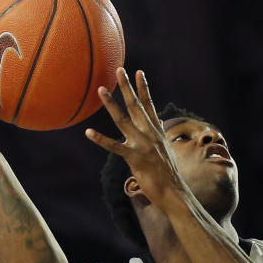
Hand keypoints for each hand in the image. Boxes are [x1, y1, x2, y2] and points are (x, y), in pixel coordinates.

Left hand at [85, 68, 187, 208]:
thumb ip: (159, 135)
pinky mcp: (135, 158)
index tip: (138, 72)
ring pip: (123, 120)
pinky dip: (101, 139)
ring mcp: (143, 145)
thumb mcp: (166, 150)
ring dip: (111, 104)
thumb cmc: (169, 174)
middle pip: (136, 106)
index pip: (149, 105)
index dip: (143, 88)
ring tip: (101, 89)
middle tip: (119, 70)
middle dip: (127, 87)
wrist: (174, 192)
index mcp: (157, 132)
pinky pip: (114, 146)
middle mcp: (151, 134)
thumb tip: (159, 123)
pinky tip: (88, 132)